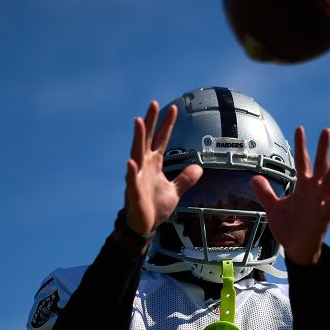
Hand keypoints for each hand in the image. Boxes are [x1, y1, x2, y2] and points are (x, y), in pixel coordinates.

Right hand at [124, 100, 202, 235]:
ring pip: (137, 153)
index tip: (173, 109)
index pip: (161, 140)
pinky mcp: (133, 192)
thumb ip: (185, 178)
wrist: (144, 226)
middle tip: (153, 103)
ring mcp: (137, 177)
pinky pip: (131, 180)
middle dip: (150, 122)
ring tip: (138, 121)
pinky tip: (130, 162)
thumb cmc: (155, 207)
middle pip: (147, 139)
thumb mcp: (175, 191)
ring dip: (137, 137)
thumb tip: (199, 167)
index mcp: (154, 164)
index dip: (166, 124)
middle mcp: (144, 166)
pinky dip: (131, 171)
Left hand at [251, 126, 329, 265]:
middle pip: (319, 166)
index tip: (300, 129)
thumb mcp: (273, 208)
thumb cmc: (288, 227)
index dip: (301, 146)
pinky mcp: (323, 218)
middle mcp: (314, 192)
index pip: (302, 162)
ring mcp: (320, 203)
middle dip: (322, 149)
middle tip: (326, 130)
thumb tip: (254, 177)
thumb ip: (265, 192)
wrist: (296, 249)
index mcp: (302, 188)